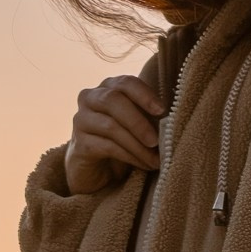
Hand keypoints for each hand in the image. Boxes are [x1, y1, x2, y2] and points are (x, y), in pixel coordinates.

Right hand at [63, 73, 163, 192]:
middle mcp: (90, 98)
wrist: (96, 169)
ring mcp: (81, 120)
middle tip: (156, 141)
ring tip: (154, 159)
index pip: (125, 82)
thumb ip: (149, 116)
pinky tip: (143, 165)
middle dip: (138, 121)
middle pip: (113, 100)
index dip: (144, 94)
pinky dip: (129, 156)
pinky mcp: (79, 144)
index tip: (162, 110)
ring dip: (137, 145)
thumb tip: (171, 120)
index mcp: (107, 87)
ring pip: (111, 126)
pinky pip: (106, 147)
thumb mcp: (137, 124)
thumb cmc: (121, 140)